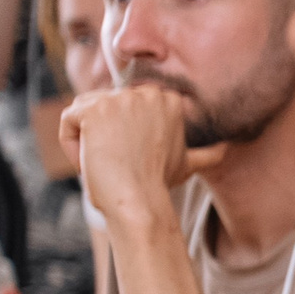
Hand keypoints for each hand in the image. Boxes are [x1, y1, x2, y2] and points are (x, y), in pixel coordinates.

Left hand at [62, 84, 224, 228]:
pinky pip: (68, 120)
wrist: (140, 200)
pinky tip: (89, 161)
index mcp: (167, 100)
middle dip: (101, 134)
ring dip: (85, 140)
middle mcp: (145, 93)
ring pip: (83, 112)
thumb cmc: (159, 184)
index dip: (121, 133)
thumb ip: (206, 153)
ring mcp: (119, 99)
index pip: (123, 105)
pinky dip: (70, 144)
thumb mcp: (186, 163)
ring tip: (104, 163)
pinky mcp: (93, 110)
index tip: (130, 156)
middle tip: (116, 162)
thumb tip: (226, 149)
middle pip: (102, 105)